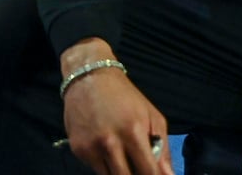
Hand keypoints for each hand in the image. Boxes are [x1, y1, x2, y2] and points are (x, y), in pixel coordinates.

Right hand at [61, 43, 172, 174]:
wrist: (89, 76)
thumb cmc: (124, 96)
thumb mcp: (152, 116)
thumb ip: (163, 149)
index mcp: (133, 132)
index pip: (149, 173)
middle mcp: (110, 142)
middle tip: (139, 167)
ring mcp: (91, 147)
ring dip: (120, 173)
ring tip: (125, 159)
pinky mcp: (78, 149)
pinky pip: (96, 169)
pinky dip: (105, 166)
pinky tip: (107, 151)